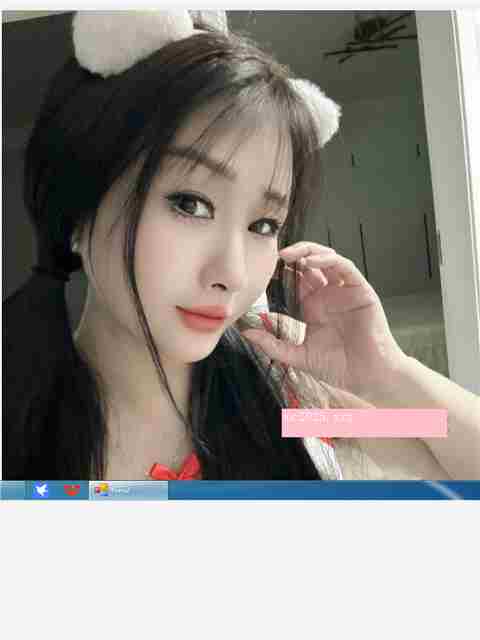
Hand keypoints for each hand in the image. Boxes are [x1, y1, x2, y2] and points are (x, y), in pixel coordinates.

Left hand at [241, 242, 407, 396]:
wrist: (367, 378)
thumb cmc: (338, 367)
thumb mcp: (298, 356)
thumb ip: (273, 345)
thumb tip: (247, 333)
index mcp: (312, 307)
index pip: (294, 281)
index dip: (280, 274)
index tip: (263, 272)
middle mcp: (328, 295)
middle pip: (309, 265)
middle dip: (293, 256)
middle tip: (276, 255)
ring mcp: (344, 291)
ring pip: (327, 260)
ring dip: (309, 252)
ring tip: (291, 255)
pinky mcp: (361, 290)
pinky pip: (345, 267)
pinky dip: (329, 260)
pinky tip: (313, 261)